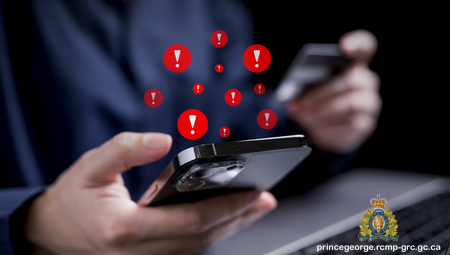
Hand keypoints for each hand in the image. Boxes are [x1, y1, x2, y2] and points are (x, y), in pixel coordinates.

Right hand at [24, 132, 275, 254]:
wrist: (54, 232)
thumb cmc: (75, 197)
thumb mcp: (92, 165)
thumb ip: (126, 149)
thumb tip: (163, 140)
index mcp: (126, 229)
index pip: (191, 222)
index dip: (227, 207)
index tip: (255, 192)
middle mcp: (140, 252)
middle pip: (204, 238)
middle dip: (239, 217)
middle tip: (266, 198)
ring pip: (200, 246)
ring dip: (232, 226)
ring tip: (256, 205)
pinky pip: (190, 248)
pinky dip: (214, 232)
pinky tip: (228, 216)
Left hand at [287, 30, 380, 152]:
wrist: (327, 128)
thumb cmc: (318, 100)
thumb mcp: (311, 88)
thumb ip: (307, 84)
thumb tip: (296, 95)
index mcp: (353, 65)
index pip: (364, 47)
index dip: (357, 44)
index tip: (343, 47)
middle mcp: (367, 82)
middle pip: (351, 81)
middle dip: (322, 93)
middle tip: (302, 103)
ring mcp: (369, 104)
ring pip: (350, 105)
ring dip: (323, 111)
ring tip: (305, 116)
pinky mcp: (365, 125)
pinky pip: (350, 125)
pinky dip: (329, 127)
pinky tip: (314, 127)